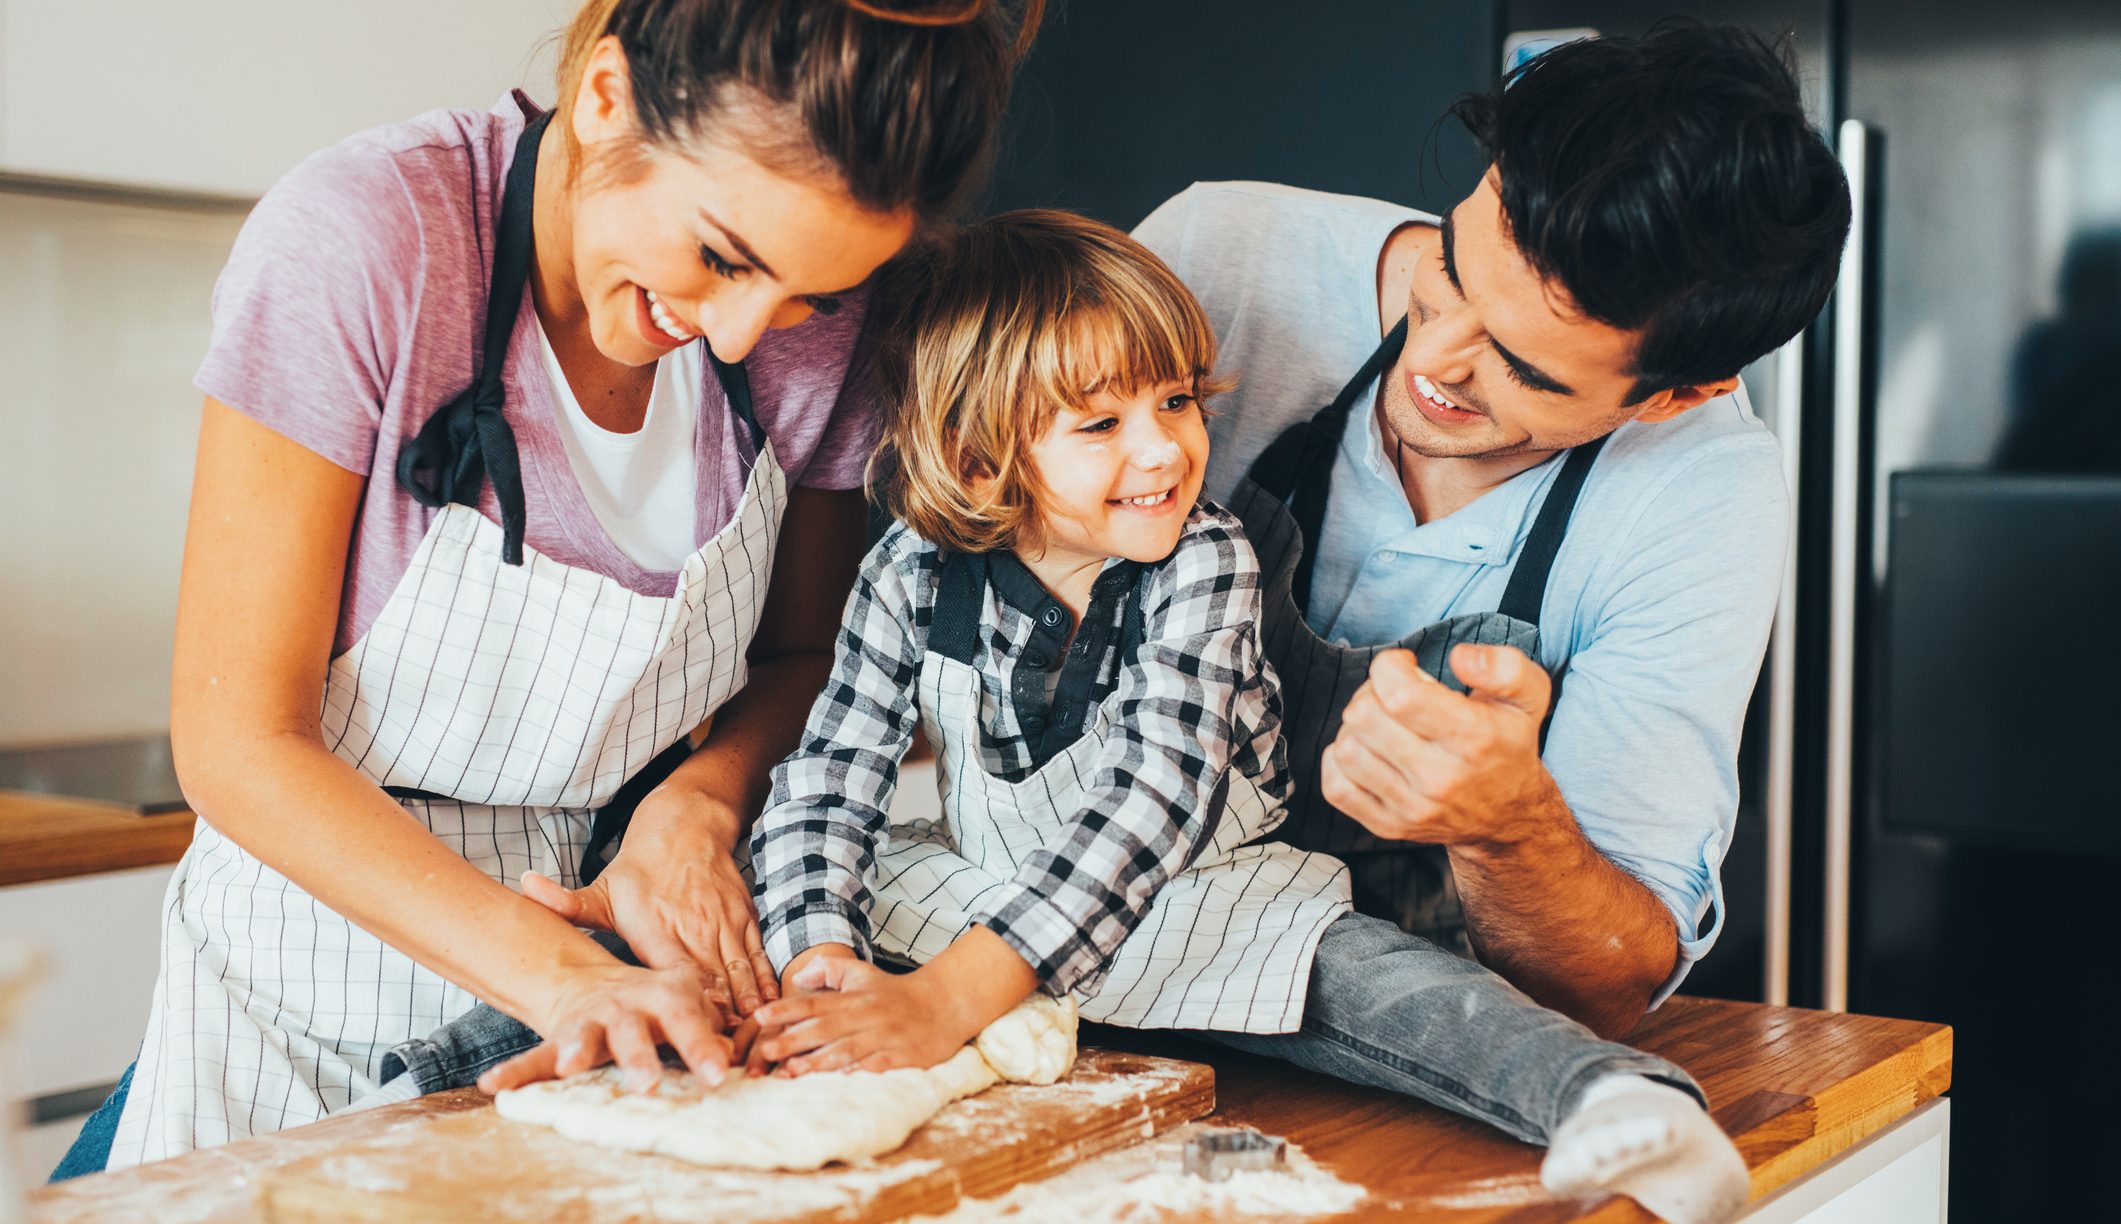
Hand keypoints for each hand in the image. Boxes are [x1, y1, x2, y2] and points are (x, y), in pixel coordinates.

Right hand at [478, 958, 733, 1094]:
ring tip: (568, 1065)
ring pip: (583, 1038)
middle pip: (632, 1031)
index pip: (687, 1019)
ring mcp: (589, 1023)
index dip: (703, 1045)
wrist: (596, 982)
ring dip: (576, 1051)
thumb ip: (710, 1030)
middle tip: (648, 1084)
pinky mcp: (559, 1039)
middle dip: (639, 1056)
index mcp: (661, 996)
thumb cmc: (656, 1001)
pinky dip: (515, 1072)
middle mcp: (623, 1008)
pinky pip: (534, 1057)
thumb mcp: (688, 1001)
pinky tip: (492, 1086)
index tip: (719, 1074)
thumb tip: (732, 1054)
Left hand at [522, 783, 778, 1015]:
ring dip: (746, 1007)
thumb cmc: (639, 868)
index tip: (692, 1039)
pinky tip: (767, 1007)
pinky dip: (763, 983)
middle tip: (727, 1056)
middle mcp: (695, 931)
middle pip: (711, 983)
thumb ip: (566, 902)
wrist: (686, 827)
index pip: (673, 979)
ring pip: (739, 972)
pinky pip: (756, 956)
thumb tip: (524, 884)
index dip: (685, 1010)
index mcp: (658, 933)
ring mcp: (723, 926)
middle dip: (720, 1021)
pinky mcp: (743, 919)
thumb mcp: (601, 889)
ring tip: (752, 1039)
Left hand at [749, 957, 982, 1075]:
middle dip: (793, 1040)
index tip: (759, 1016)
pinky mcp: (903, 1057)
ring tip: (791, 1071)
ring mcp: (884, 1037)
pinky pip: (877, 1066)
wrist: (944, 1004)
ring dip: (818, 1062)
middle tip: (765, 1051)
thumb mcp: (861, 972)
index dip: (786, 1009)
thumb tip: (799, 977)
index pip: (814, 1002)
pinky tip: (839, 1080)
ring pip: (847, 1050)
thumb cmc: (894, 992)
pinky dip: (858, 1072)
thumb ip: (829, 969)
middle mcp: (866, 1016)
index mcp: (853, 998)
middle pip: (825, 1029)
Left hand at [1320, 643, 1562, 848]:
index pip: (1401, 695)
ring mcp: (1412, 807)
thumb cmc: (1509, 747)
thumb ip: (1505, 667)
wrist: (1509, 818)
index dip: (1389, 667)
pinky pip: (1336, 787)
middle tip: (1392, 693)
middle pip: (1364, 717)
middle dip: (1371, 691)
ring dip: (1355, 726)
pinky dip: (1339, 762)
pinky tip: (1367, 750)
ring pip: (1347, 749)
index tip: (1404, 665)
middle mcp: (1440, 778)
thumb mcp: (1530, 698)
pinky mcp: (1389, 826)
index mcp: (1474, 739)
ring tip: (1382, 723)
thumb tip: (1462, 657)